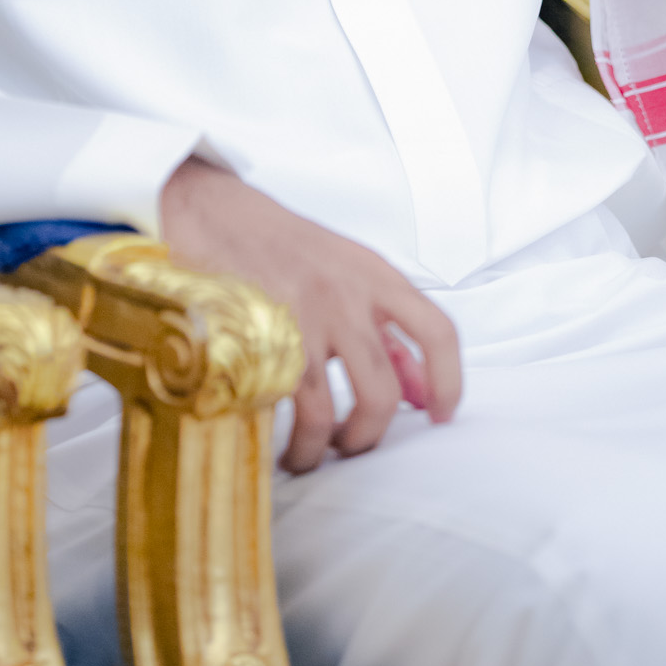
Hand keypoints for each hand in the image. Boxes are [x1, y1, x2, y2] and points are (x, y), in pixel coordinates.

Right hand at [159, 156, 461, 472]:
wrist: (216, 211)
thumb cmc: (285, 248)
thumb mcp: (348, 271)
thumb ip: (385, 326)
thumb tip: (420, 390)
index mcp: (376, 276)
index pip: (437, 331)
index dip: (449, 381)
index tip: (441, 416)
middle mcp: (347, 296)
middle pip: (383, 389)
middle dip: (370, 434)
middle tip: (352, 444)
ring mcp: (305, 317)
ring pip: (335, 408)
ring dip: (329, 446)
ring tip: (311, 454)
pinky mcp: (265, 336)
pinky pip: (290, 406)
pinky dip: (295, 440)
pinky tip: (284, 443)